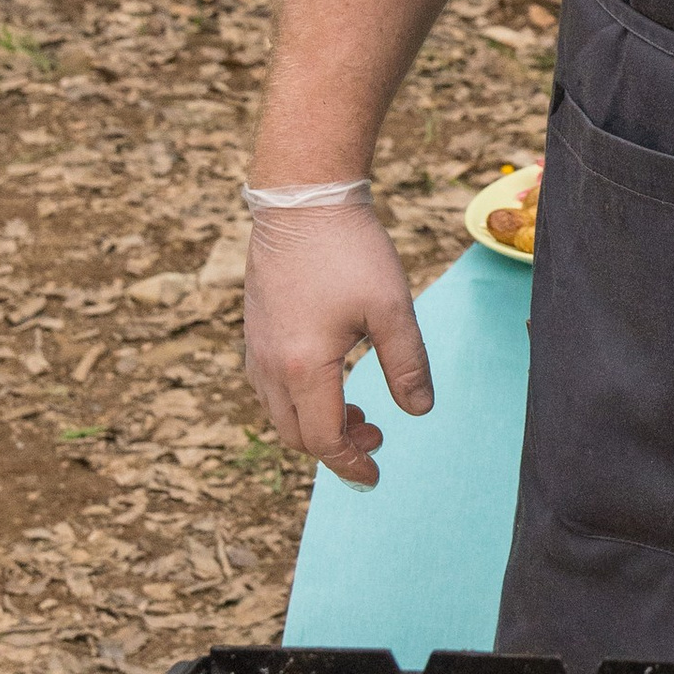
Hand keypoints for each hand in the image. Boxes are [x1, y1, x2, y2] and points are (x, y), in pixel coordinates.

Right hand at [244, 196, 432, 487]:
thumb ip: (407, 364)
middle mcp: (270, 365)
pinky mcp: (254, 330)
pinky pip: (268, 387)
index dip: (351, 463)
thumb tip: (419, 411)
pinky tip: (329, 380)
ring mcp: (256, 347)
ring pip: (278, 413)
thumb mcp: (392, 308)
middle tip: (376, 432)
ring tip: (358, 409)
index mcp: (304, 367)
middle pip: (295, 435)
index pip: (323, 439)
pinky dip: (297, 401)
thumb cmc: (350, 249)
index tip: (375, 475)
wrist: (302, 199)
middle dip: (335, 447)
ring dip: (315, 424)